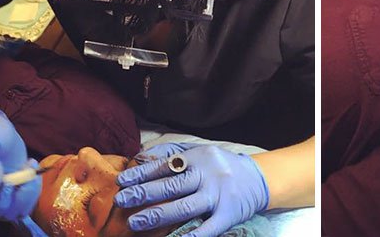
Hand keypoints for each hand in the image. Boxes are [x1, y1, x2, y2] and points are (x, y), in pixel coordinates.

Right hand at [0, 100, 41, 225]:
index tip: (8, 183)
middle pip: (3, 214)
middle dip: (20, 196)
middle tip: (26, 169)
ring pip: (18, 210)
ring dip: (30, 190)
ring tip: (30, 164)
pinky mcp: (12, 190)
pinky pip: (26, 200)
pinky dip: (34, 187)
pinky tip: (31, 165)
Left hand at [115, 143, 268, 236]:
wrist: (258, 179)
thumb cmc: (221, 165)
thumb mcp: (200, 151)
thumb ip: (172, 153)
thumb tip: (142, 156)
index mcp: (198, 157)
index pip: (165, 165)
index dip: (142, 173)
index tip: (122, 180)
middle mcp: (207, 175)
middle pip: (172, 186)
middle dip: (144, 193)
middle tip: (121, 200)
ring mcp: (217, 196)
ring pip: (185, 207)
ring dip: (159, 215)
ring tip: (135, 222)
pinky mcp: (227, 215)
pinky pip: (207, 229)